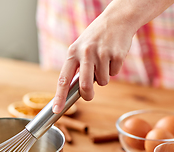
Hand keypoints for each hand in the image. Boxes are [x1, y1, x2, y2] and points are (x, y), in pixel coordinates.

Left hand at [52, 0, 173, 113]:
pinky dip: (114, 69)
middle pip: (84, 86)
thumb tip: (73, 90)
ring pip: (102, 81)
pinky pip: (114, 73)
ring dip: (104, 77)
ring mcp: (101, 54)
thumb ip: (76, 67)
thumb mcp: (80, 48)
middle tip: (89, 95)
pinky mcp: (116, 55)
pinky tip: (112, 56)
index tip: (56, 109)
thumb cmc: (96, 37)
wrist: (117, 20)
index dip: (59, 97)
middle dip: (87, 95)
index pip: (63, 79)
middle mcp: (85, 53)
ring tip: (103, 61)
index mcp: (73, 53)